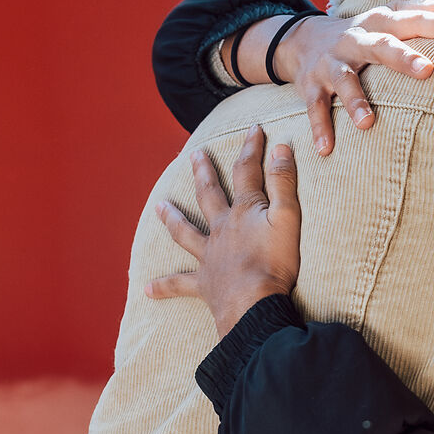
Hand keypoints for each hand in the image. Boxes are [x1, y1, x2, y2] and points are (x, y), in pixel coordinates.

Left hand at [147, 126, 300, 334]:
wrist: (253, 303)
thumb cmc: (275, 262)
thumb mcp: (287, 217)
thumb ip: (283, 182)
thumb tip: (280, 148)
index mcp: (243, 212)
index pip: (247, 172)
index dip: (251, 148)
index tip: (254, 129)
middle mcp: (220, 229)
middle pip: (208, 195)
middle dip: (203, 173)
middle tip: (194, 155)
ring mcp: (208, 256)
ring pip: (185, 232)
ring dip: (172, 218)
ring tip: (159, 206)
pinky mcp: (204, 283)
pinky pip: (179, 283)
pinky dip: (163, 286)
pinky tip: (146, 289)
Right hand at [230, 1, 433, 154]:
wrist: (301, 40)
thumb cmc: (362, 32)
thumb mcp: (386, 15)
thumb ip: (420, 9)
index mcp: (380, 22)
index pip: (412, 19)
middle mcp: (356, 39)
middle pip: (381, 45)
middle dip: (402, 57)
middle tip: (427, 71)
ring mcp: (332, 63)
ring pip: (344, 79)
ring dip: (355, 100)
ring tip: (367, 123)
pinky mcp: (311, 85)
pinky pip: (315, 108)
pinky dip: (319, 128)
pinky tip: (326, 149)